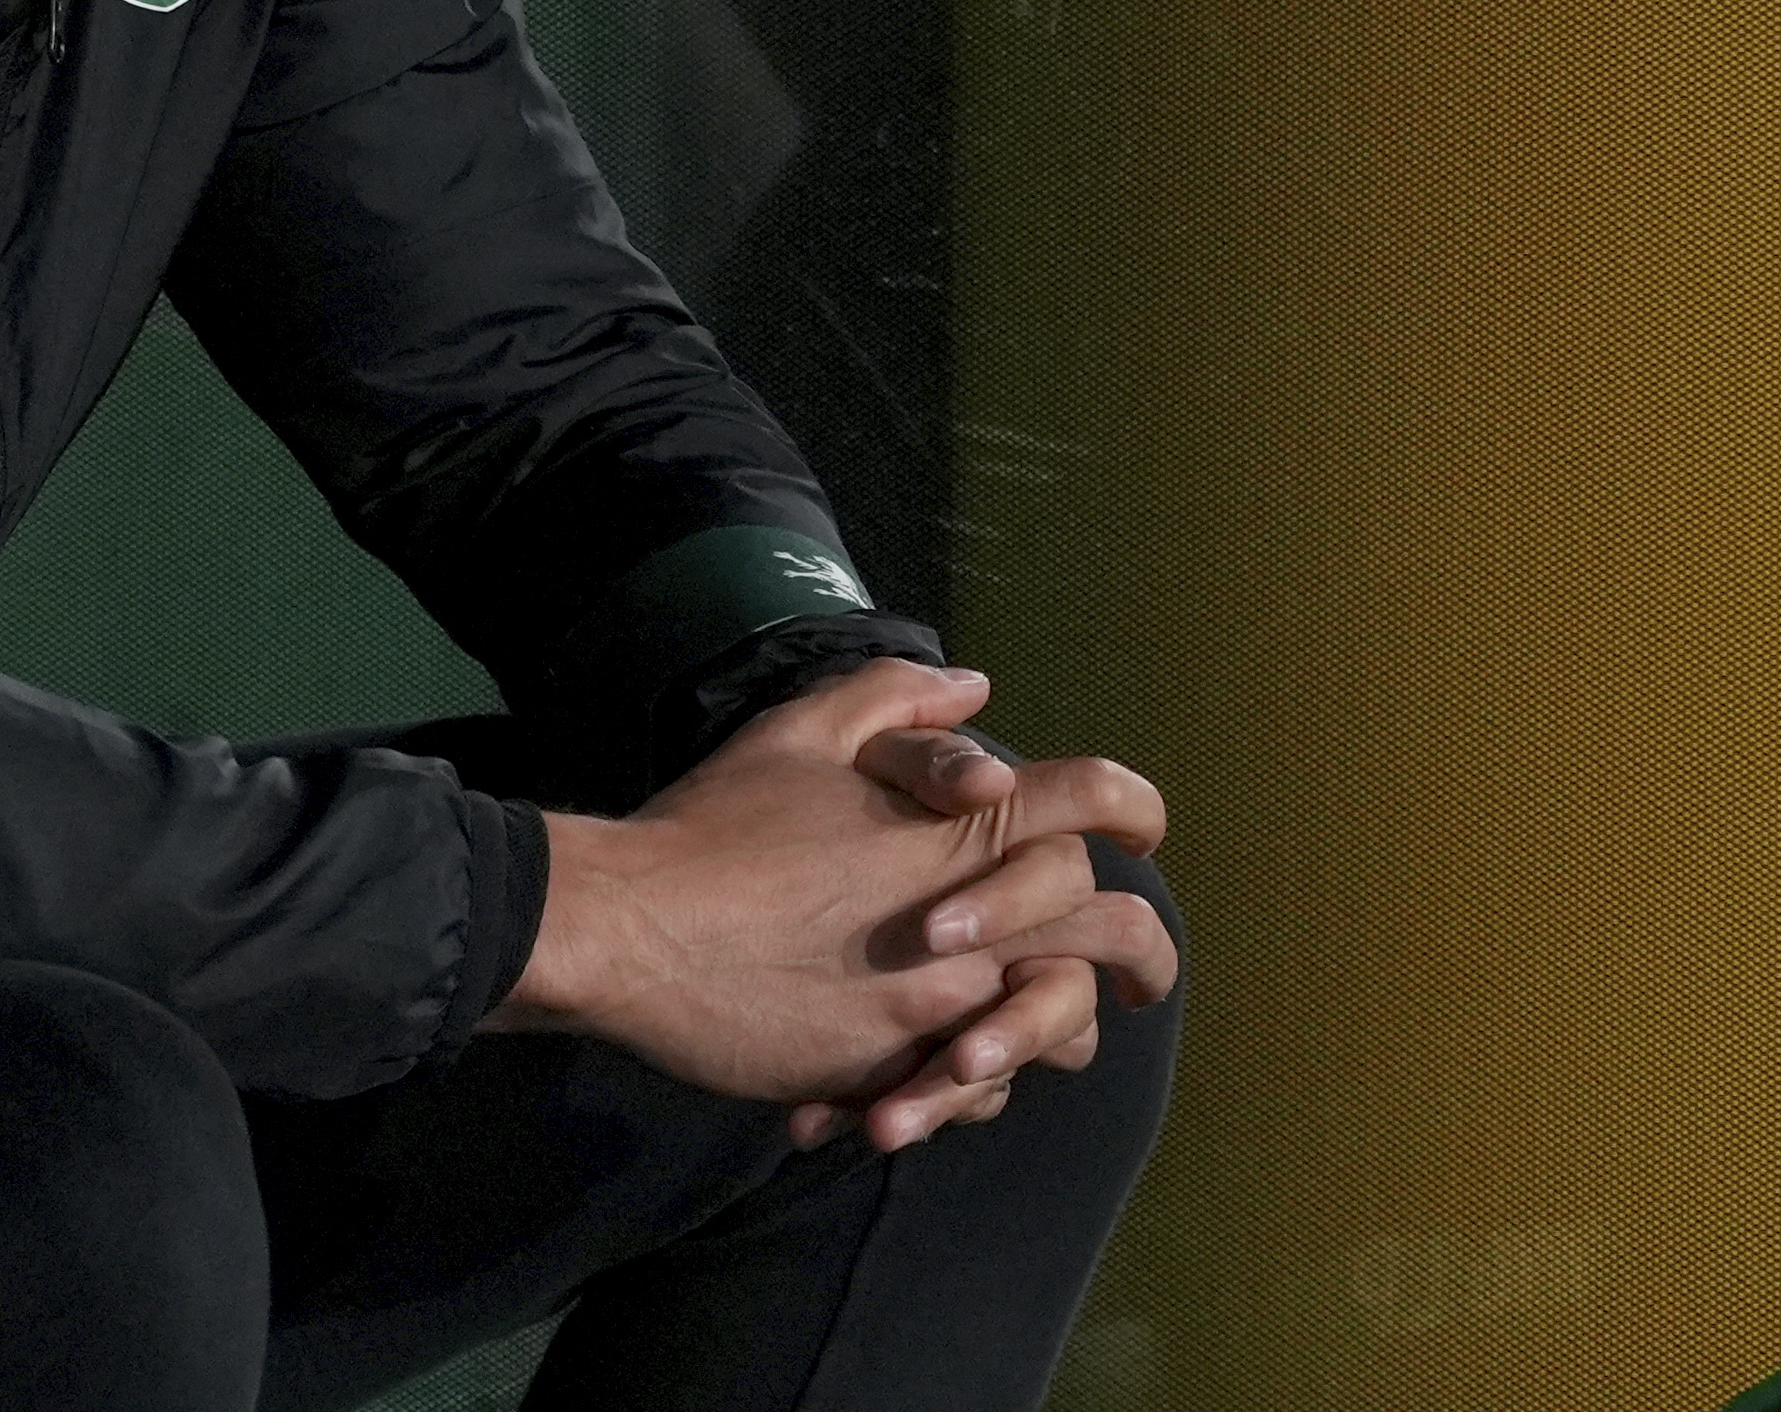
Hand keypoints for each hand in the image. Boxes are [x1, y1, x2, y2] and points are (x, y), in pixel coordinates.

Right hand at [495, 660, 1168, 1124]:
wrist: (632, 932)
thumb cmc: (714, 823)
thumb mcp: (800, 729)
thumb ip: (894, 697)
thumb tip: (974, 690)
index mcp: (957, 826)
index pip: (1093, 802)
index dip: (1136, 806)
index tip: (1143, 829)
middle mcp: (970, 919)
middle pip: (1113, 930)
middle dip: (1147, 951)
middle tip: (1143, 970)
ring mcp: (937, 1003)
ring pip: (1061, 1026)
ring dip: (1066, 1023)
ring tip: (1055, 1026)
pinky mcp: (892, 1068)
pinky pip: (979, 1090)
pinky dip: (980, 1080)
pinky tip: (953, 1069)